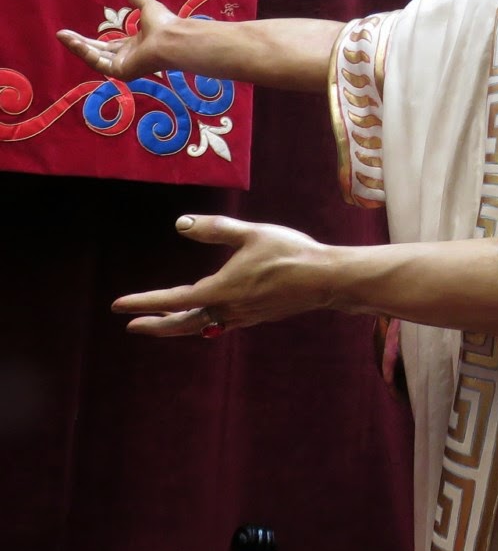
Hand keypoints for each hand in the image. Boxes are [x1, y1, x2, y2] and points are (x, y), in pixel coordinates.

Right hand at [57, 0, 179, 81]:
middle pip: (97, 53)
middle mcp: (127, 59)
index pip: (107, 47)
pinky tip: (74, 41)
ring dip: (77, 47)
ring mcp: (123, 67)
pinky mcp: (120, 72)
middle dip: (78, 44)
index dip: (90, 41)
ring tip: (62, 36)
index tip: (73, 34)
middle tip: (61, 35)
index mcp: (133, 48)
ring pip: (94, 58)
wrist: (171, 36)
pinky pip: (98, 63)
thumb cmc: (163, 23)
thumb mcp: (148, 6)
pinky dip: (85, 52)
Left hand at [112, 214, 335, 336]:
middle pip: (183, 323)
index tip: (119, 305)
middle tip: (132, 326)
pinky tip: (205, 316)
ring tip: (161, 321)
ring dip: (178, 325)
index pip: (173, 299)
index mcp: (222, 290)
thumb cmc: (290, 252)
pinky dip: (202, 322)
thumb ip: (215, 229)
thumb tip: (180, 224)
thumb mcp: (251, 233)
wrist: (326, 278)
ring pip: (202, 326)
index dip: (144, 302)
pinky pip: (220, 324)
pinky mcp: (257, 316)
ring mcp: (243, 316)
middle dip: (156, 325)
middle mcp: (229, 309)